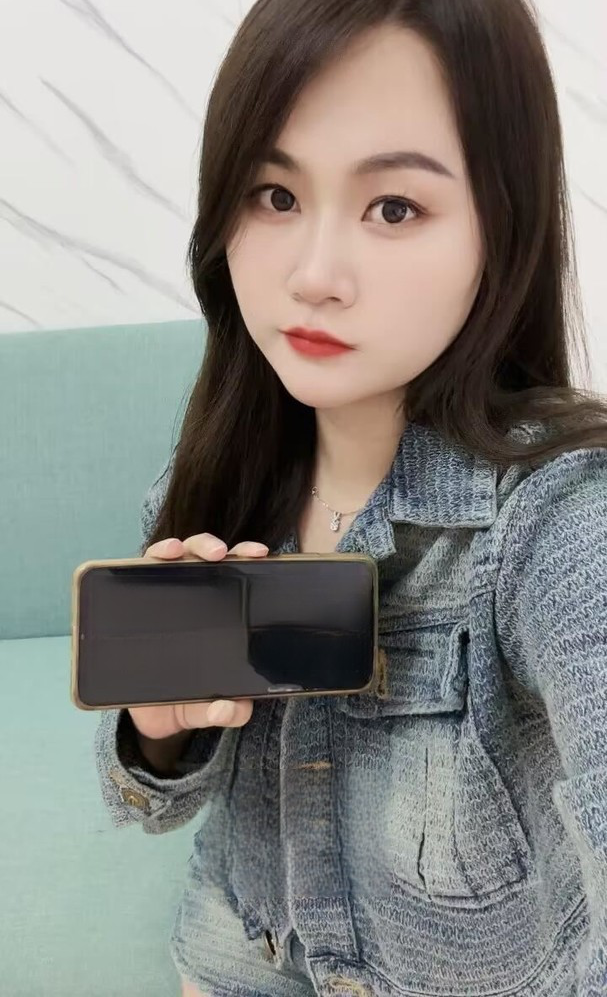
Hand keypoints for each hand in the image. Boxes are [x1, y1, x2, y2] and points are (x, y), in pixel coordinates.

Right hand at [127, 532, 268, 740]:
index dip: (249, 559)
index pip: (239, 578)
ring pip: (180, 557)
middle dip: (217, 547)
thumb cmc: (187, 701)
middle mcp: (198, 598)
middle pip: (209, 559)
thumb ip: (227, 711)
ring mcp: (169, 596)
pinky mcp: (140, 599)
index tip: (261, 555)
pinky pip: (146, 569)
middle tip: (223, 554)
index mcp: (222, 616)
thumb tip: (232, 709)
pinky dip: (156, 556)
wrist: (149, 717)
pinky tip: (162, 557)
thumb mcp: (210, 709)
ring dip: (187, 546)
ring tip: (187, 551)